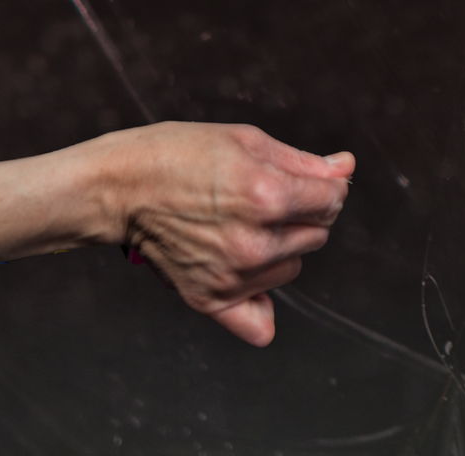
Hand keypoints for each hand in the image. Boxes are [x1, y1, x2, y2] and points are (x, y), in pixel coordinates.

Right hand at [98, 123, 354, 346]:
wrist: (118, 187)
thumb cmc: (179, 155)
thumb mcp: (247, 141)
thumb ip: (303, 161)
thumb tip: (347, 168)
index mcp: (268, 196)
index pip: (333, 200)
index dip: (324, 186)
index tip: (302, 181)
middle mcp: (254, 243)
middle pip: (317, 234)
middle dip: (302, 214)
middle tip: (262, 199)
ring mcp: (232, 276)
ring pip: (293, 267)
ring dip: (281, 248)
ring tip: (240, 225)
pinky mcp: (210, 300)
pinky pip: (260, 322)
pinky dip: (260, 304)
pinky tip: (249, 279)